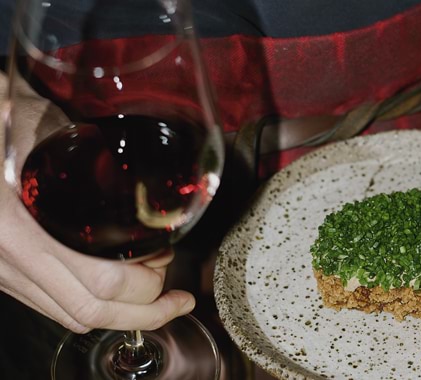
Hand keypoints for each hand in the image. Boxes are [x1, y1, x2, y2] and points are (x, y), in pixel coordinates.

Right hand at [0, 74, 194, 332]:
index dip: (146, 286)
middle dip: (144, 313)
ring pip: (69, 316)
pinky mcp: (3, 274)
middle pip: (89, 313)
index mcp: (18, 229)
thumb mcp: (40, 128)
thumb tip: (136, 169)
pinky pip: (52, 306)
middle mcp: (7, 261)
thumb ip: (86, 151)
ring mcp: (2, 273)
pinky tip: (119, 293)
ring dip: (121, 314)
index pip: (100, 282)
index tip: (170, 265)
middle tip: (175, 297)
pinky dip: (94, 307)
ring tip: (156, 295)